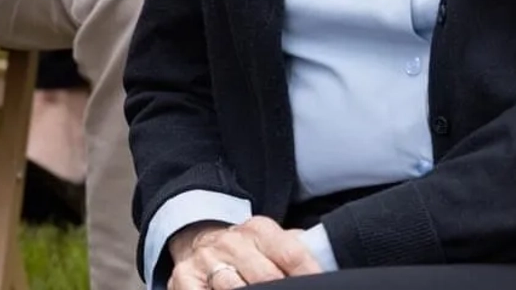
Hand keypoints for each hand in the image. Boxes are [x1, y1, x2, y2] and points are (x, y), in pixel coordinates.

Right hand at [167, 217, 320, 288]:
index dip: (310, 276)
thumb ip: (298, 251)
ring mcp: (206, 261)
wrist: (198, 240)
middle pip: (267, 277)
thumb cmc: (248, 251)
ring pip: (235, 288)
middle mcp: (231, 242)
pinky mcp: (184, 279)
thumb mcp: (272, 243)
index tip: (321, 287)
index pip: (292, 254)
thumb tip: (331, 266)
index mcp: (259, 231)